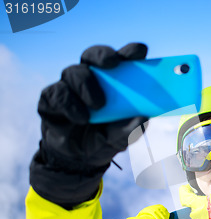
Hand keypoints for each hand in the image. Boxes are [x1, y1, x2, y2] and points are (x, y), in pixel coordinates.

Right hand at [30, 43, 148, 208]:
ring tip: (98, 106)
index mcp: (112, 83)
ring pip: (74, 72)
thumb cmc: (102, 141)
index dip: (130, 52)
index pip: (122, 60)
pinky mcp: (51, 98)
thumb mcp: (119, 139)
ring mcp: (69, 86)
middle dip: (103, 56)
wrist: (77, 161)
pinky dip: (70, 104)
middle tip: (113, 63)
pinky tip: (81, 118)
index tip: (140, 52)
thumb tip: (144, 117)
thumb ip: (130, 129)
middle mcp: (90, 79)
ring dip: (86, 85)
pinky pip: (57, 92)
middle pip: (93, 55)